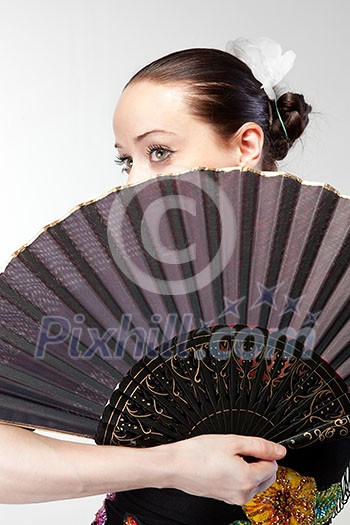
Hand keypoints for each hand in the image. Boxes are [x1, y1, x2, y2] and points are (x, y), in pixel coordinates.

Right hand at [167, 434, 285, 504]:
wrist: (175, 466)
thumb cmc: (199, 453)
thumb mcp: (233, 441)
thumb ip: (260, 446)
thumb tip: (279, 451)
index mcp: (248, 480)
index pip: (272, 466)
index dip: (263, 452)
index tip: (249, 445)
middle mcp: (243, 494)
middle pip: (267, 477)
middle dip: (259, 462)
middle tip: (239, 450)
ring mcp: (234, 498)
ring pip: (255, 482)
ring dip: (249, 468)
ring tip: (228, 457)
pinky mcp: (226, 498)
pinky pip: (242, 486)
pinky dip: (239, 474)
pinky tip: (223, 464)